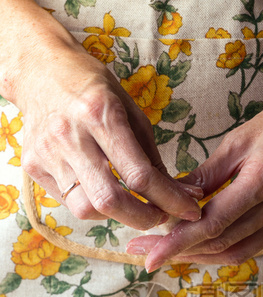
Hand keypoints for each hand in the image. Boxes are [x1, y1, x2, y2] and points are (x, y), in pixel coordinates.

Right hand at [17, 35, 201, 229]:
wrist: (40, 71)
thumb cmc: (94, 90)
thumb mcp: (131, 113)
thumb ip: (153, 158)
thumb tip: (185, 193)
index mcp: (100, 114)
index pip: (139, 174)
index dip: (169, 199)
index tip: (189, 210)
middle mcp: (69, 136)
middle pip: (110, 200)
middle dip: (143, 217)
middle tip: (161, 216)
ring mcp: (47, 154)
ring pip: (86, 209)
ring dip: (117, 216)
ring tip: (133, 207)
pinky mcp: (33, 167)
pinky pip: (69, 203)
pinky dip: (94, 207)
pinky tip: (106, 195)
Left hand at [127, 59, 262, 268]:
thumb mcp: (241, 138)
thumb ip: (207, 174)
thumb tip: (172, 201)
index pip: (212, 224)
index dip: (177, 243)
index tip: (148, 256)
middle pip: (222, 244)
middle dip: (180, 252)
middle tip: (145, 252)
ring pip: (237, 252)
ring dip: (201, 256)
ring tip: (168, 252)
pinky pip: (253, 245)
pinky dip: (224, 249)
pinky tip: (201, 245)